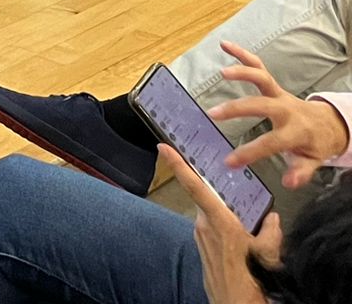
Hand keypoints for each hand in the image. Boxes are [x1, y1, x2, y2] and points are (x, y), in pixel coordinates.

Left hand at [157, 145, 278, 303]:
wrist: (236, 303)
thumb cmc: (251, 278)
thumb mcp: (269, 252)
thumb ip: (271, 230)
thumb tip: (272, 217)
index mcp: (218, 221)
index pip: (195, 186)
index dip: (178, 165)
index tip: (163, 148)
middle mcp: (203, 225)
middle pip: (209, 200)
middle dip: (221, 199)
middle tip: (238, 206)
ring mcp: (200, 237)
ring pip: (212, 216)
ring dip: (225, 218)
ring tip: (247, 235)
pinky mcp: (201, 247)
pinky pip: (212, 230)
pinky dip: (224, 231)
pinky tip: (240, 245)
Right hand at [209, 41, 351, 187]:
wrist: (326, 124)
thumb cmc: (315, 144)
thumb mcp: (313, 161)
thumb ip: (301, 171)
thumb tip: (289, 182)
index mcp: (295, 131)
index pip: (271, 142)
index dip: (250, 152)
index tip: (229, 161)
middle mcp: (286, 109)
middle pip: (261, 105)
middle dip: (238, 108)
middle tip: (214, 114)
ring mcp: (280, 94)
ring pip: (261, 78)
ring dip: (242, 72)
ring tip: (223, 73)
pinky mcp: (274, 85)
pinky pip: (258, 66)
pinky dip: (242, 54)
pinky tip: (226, 45)